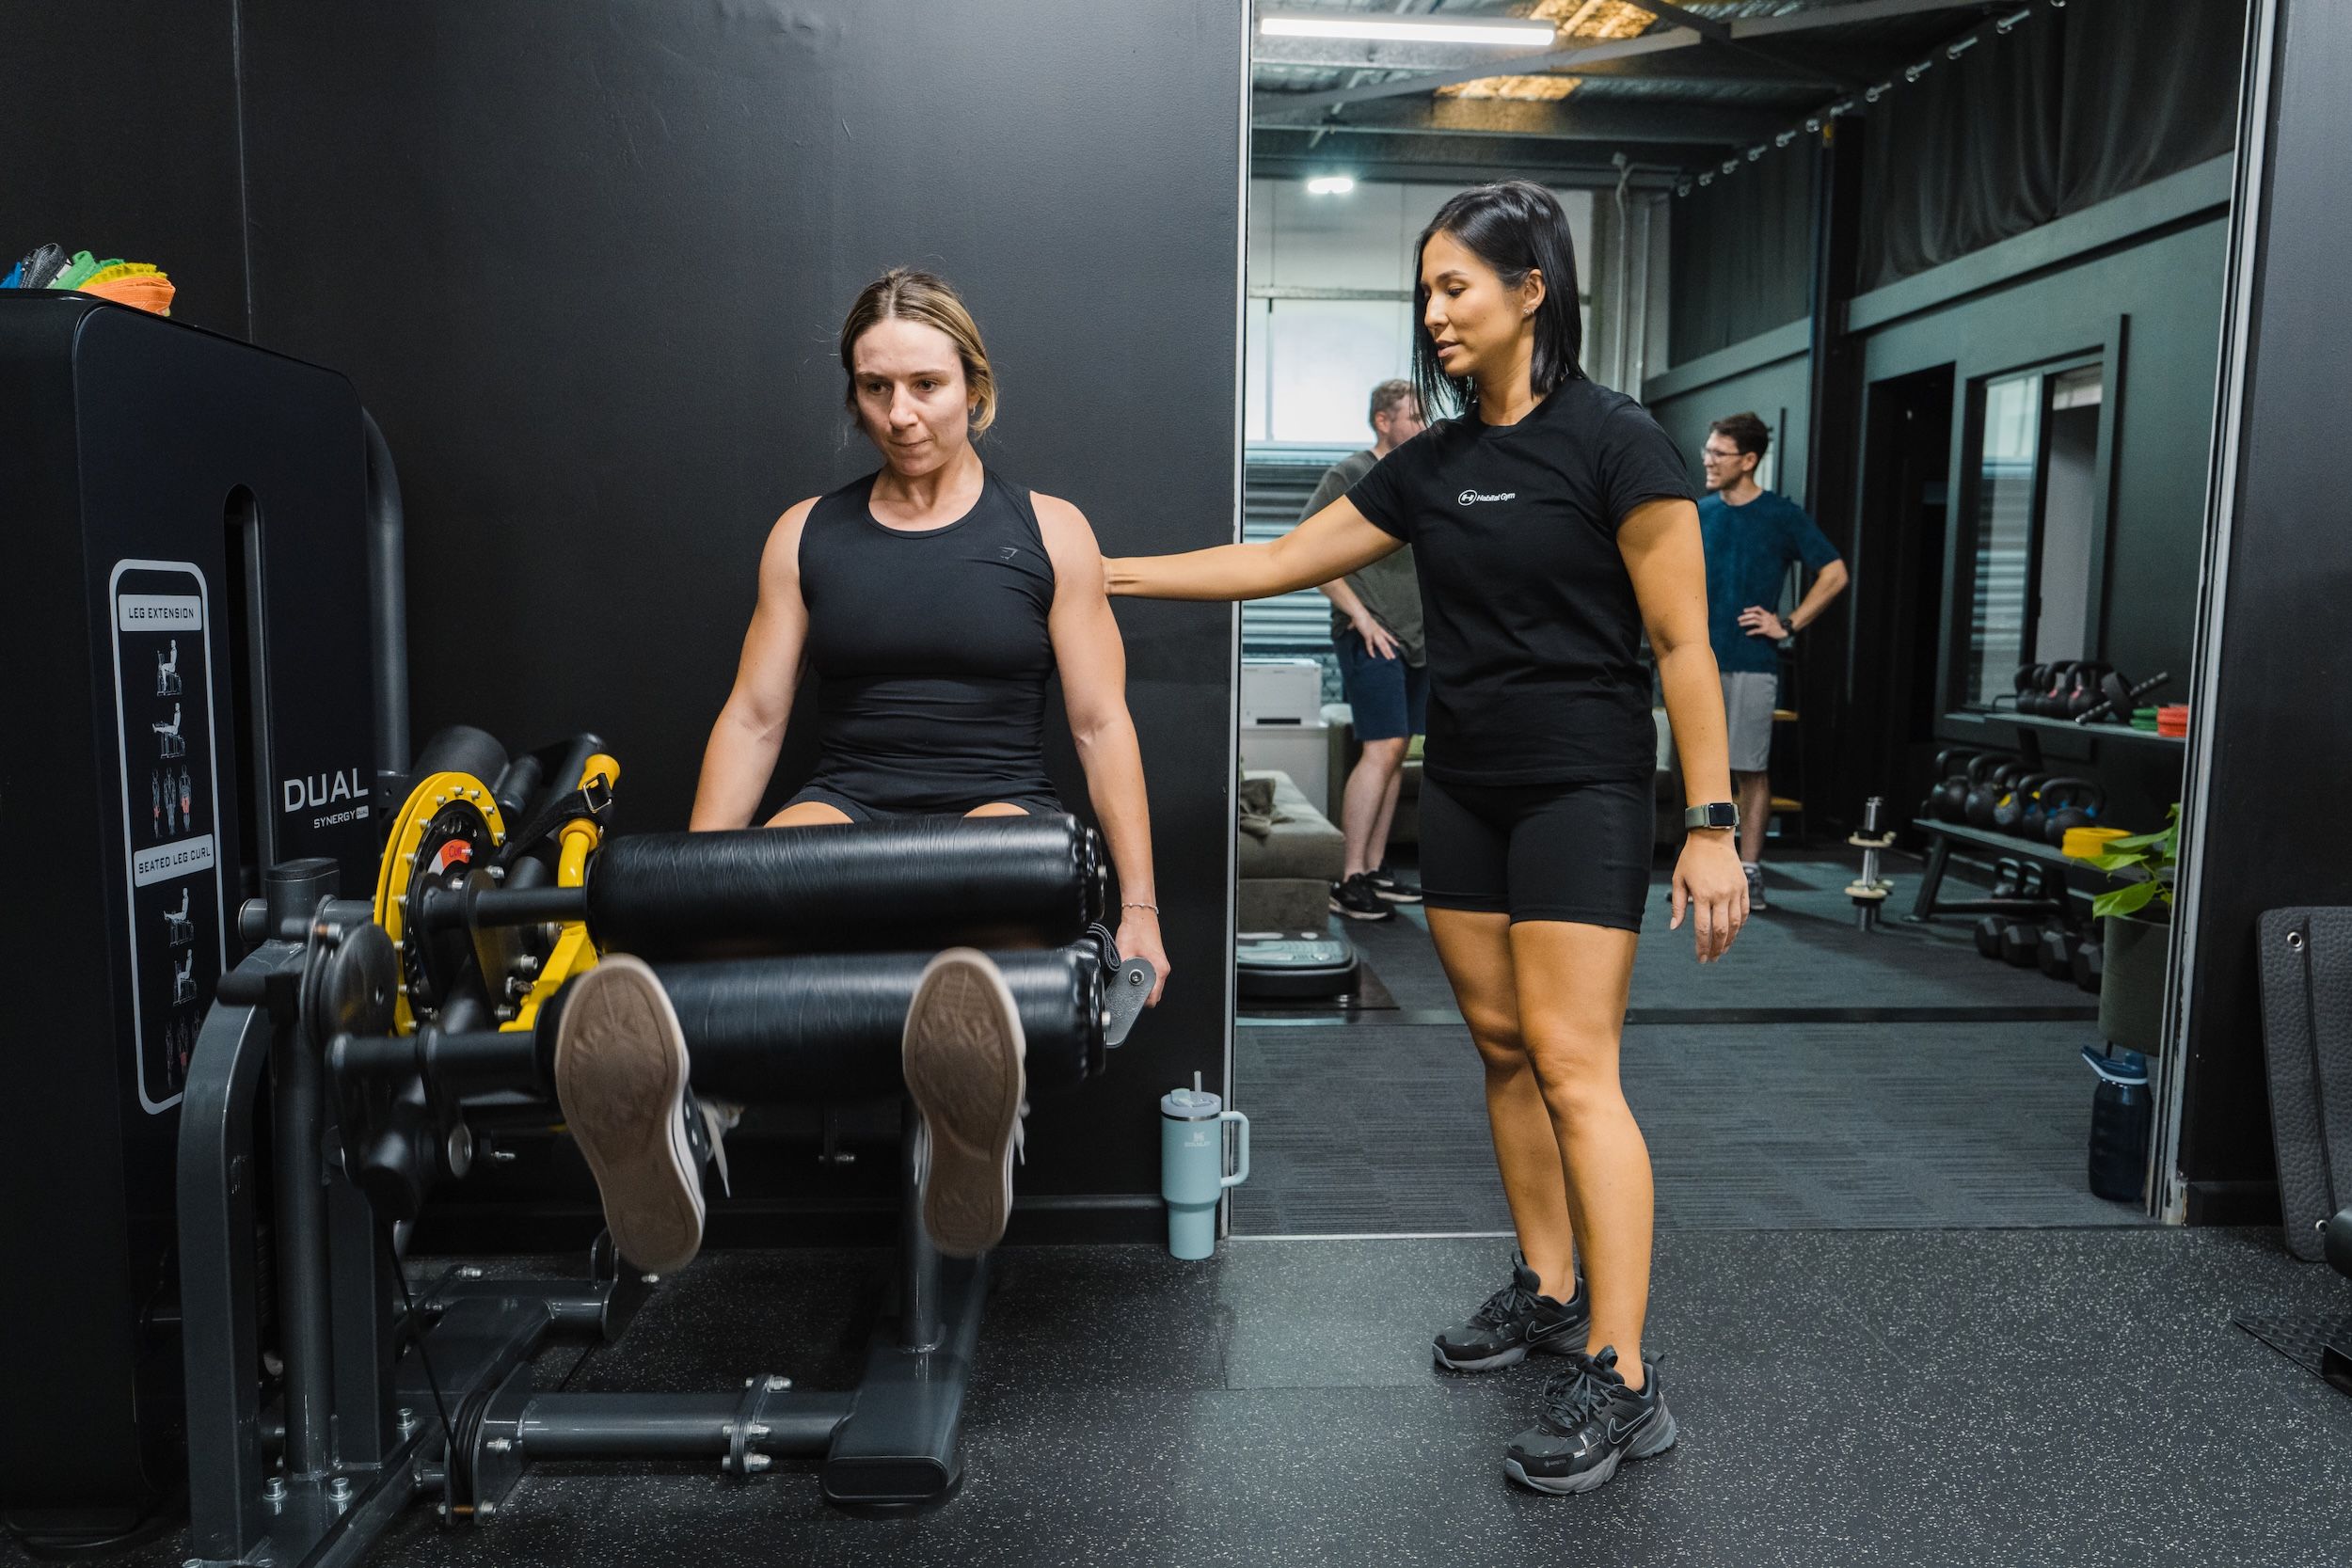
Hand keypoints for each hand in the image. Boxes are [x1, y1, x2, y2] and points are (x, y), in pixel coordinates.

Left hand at [1116, 909, 1170, 1005]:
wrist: (1139, 916)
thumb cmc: (1135, 929)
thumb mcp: (1123, 952)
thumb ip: (1121, 970)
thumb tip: (1116, 983)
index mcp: (1159, 969)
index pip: (1154, 997)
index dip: (1141, 1002)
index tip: (1131, 1001)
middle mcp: (1162, 968)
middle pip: (1154, 994)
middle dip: (1140, 996)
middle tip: (1127, 990)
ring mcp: (1160, 965)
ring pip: (1152, 986)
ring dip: (1141, 987)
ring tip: (1129, 980)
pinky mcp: (1156, 961)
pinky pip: (1151, 977)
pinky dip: (1142, 979)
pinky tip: (1132, 972)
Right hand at [1352, 613, 1400, 660]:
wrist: (1359, 613)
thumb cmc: (1359, 616)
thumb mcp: (1359, 622)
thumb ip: (1354, 626)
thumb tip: (1349, 627)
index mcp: (1377, 628)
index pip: (1387, 635)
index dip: (1392, 640)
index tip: (1397, 645)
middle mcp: (1378, 631)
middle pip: (1385, 643)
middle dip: (1389, 650)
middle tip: (1393, 657)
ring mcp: (1374, 634)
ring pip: (1381, 645)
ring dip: (1385, 652)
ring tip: (1389, 658)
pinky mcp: (1368, 635)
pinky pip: (1370, 645)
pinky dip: (1371, 651)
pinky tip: (1373, 656)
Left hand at [1670, 832, 1747, 962]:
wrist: (1713, 837)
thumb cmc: (1691, 858)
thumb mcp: (1678, 880)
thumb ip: (1678, 905)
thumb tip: (1674, 927)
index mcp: (1702, 895)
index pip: (1703, 928)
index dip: (1702, 946)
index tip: (1700, 958)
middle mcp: (1721, 895)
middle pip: (1721, 930)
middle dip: (1716, 948)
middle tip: (1711, 959)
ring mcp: (1734, 891)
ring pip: (1736, 924)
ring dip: (1730, 940)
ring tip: (1722, 950)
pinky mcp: (1743, 887)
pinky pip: (1745, 912)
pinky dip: (1740, 925)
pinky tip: (1734, 933)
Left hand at [1738, 606, 1788, 639]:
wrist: (1783, 631)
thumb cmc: (1777, 625)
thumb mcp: (1772, 617)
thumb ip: (1767, 615)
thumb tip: (1763, 612)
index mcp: (1767, 614)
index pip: (1758, 608)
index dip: (1750, 609)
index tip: (1744, 610)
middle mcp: (1766, 617)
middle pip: (1754, 615)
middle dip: (1745, 616)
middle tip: (1738, 619)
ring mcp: (1766, 624)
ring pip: (1754, 621)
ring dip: (1746, 623)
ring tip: (1740, 624)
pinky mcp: (1766, 630)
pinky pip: (1757, 630)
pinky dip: (1751, 632)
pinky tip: (1747, 633)